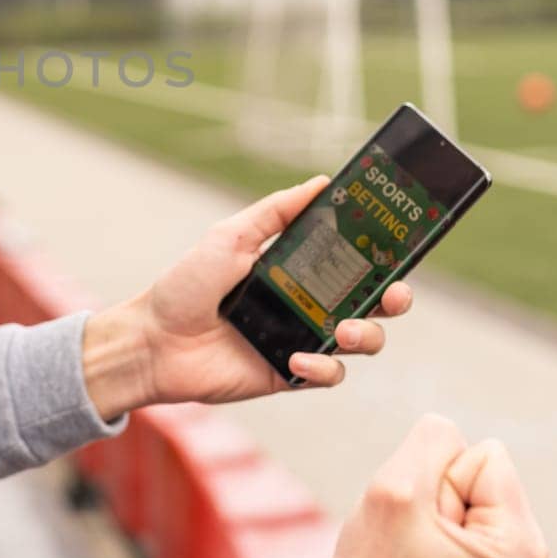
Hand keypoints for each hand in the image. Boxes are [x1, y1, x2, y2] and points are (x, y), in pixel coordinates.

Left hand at [81, 175, 414, 419]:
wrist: (153, 341)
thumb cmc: (185, 285)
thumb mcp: (229, 237)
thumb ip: (275, 212)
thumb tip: (322, 182)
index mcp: (298, 268)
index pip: (354, 259)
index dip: (383, 254)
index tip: (403, 242)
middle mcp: (308, 303)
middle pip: (374, 301)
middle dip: (395, 297)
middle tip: (393, 292)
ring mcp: (302, 339)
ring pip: (363, 340)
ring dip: (368, 333)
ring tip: (345, 329)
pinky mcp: (290, 375)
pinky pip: (329, 375)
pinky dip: (322, 368)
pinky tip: (296, 360)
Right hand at [321, 414, 556, 557]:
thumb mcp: (393, 490)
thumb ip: (431, 440)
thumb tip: (451, 430)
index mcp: (525, 552)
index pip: (485, 458)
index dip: (440, 483)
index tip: (422, 530)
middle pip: (486, 483)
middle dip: (443, 505)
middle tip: (418, 551)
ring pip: (477, 508)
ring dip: (442, 527)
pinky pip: (474, 533)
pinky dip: (447, 548)